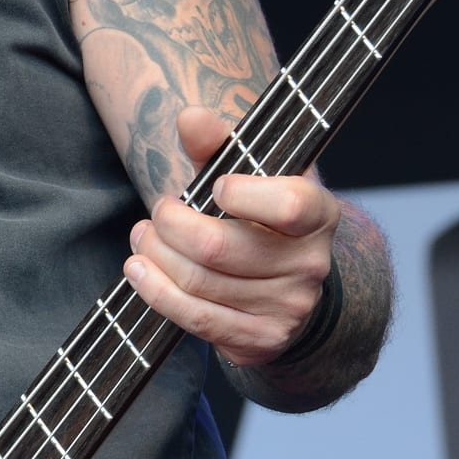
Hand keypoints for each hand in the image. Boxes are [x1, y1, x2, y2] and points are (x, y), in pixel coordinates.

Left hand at [122, 107, 339, 367]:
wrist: (287, 281)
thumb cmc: (260, 215)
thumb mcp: (250, 172)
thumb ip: (218, 143)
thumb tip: (190, 118)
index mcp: (320, 214)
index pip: (289, 205)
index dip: (242, 194)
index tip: (215, 186)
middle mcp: (311, 265)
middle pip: (220, 248)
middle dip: (171, 224)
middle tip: (157, 211)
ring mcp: (288, 309)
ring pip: (200, 283)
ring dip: (156, 255)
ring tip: (143, 235)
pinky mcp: (260, 340)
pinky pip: (197, 319)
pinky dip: (157, 292)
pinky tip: (139, 270)